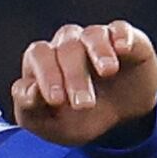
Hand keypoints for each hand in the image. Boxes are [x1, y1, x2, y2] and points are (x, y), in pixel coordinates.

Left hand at [7, 22, 156, 146]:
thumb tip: (29, 92)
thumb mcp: (54, 128)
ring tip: (108, 72)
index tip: (56, 100)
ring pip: (92, 35)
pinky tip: (122, 49)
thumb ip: (30, 112)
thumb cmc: (79, 120)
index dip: (46, 74)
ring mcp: (96, 40)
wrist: (121, 119)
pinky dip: (122, 36)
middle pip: (66, 49)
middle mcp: (67, 45)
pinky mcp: (126, 39)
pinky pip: (121, 29)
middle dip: (74, 76)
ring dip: (98, 52)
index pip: (38, 56)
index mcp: (44, 63)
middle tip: (84, 105)